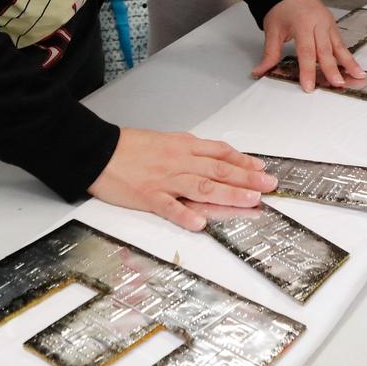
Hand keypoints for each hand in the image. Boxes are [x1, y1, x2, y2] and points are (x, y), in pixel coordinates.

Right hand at [88, 128, 276, 230]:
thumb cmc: (130, 147)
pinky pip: (168, 207)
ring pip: (201, 187)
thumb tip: (215, 159)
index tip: (262, 169)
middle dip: (247, 178)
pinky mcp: (147, 196)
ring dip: (228, 194)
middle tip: (269, 186)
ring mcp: (164, 180)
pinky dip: (184, 215)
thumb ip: (190, 151)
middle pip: (218, 170)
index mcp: (183, 147)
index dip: (243, 162)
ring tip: (250, 201)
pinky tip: (200, 224)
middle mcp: (179, 162)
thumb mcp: (166, 141)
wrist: (98, 150)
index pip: (220, 154)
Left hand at [254, 0, 366, 90]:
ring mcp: (328, 24)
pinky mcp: (333, 26)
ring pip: (339, 46)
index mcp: (302, 25)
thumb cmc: (281, 9)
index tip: (309, 86)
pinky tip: (354, 67)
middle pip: (326, 50)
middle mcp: (318, 24)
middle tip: (338, 84)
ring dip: (349, 62)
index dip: (307, 70)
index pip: (306, 52)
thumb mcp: (272, 30)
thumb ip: (270, 53)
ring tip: (359, 75)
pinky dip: (347, 55)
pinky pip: (341, 42)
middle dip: (332, 69)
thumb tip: (260, 71)